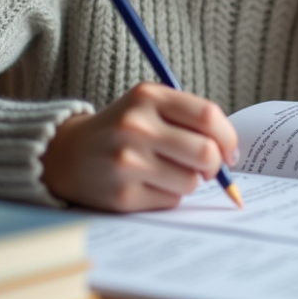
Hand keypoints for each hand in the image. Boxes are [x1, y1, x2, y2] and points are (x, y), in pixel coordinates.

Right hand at [40, 83, 238, 211]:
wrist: (67, 154)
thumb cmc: (123, 129)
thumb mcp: (149, 106)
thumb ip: (190, 119)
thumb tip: (230, 154)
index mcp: (148, 97)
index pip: (208, 116)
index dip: (228, 137)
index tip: (229, 150)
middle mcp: (135, 127)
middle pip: (206, 153)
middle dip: (214, 165)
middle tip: (206, 167)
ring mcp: (127, 163)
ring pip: (191, 182)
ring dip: (188, 181)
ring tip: (165, 171)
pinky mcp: (122, 196)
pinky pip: (170, 201)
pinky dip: (168, 196)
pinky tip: (146, 184)